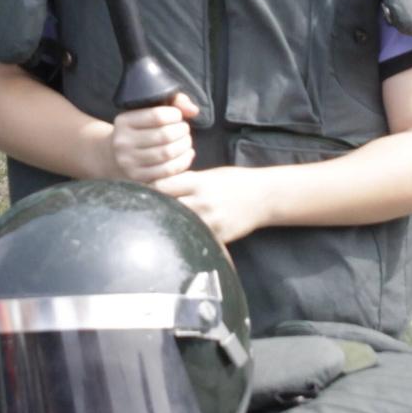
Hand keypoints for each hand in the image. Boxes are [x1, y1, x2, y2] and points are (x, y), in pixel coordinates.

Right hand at [104, 92, 198, 188]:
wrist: (114, 156)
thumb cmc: (139, 130)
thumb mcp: (149, 110)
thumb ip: (174, 102)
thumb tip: (193, 110)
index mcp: (124, 122)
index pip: (157, 116)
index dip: (175, 115)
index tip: (178, 116)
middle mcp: (123, 142)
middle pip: (164, 135)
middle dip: (182, 131)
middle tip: (185, 130)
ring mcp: (129, 162)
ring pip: (167, 153)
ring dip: (184, 146)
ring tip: (187, 141)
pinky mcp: (138, 178)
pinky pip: (167, 170)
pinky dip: (183, 161)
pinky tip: (187, 154)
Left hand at [157, 165, 273, 243]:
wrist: (265, 197)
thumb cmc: (235, 182)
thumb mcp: (211, 174)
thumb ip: (188, 181)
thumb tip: (160, 185)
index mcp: (199, 183)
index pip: (163, 186)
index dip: (152, 188)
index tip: (146, 191)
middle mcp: (204, 202)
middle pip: (168, 206)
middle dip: (157, 207)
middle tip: (149, 209)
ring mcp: (212, 221)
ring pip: (180, 225)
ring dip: (171, 224)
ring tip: (163, 223)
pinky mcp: (219, 236)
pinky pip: (196, 238)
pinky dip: (188, 236)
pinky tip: (183, 234)